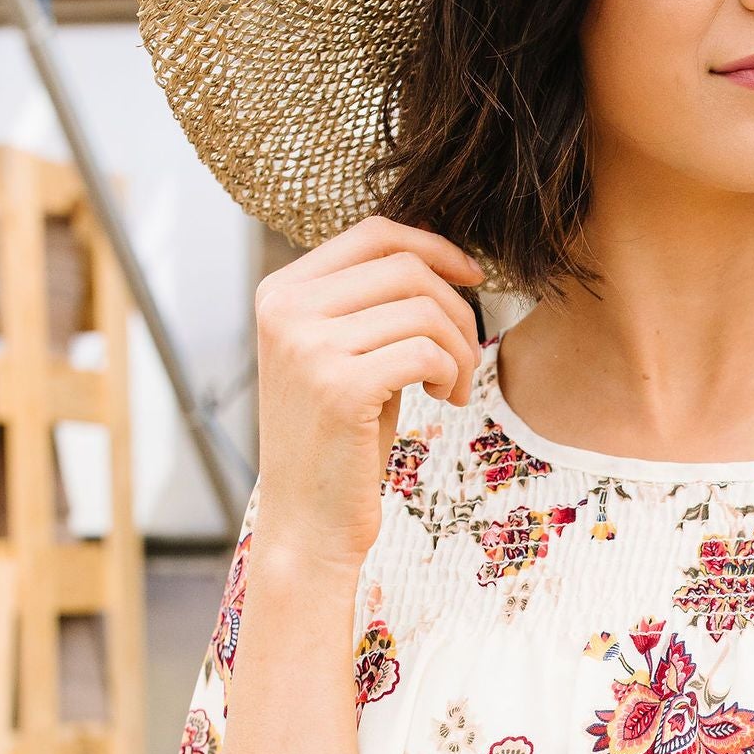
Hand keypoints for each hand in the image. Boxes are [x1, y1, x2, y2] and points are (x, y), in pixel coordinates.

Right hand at [253, 218, 483, 572]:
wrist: (308, 520)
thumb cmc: (338, 438)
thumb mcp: (342, 353)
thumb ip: (369, 302)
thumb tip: (439, 254)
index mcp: (281, 292)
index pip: (373, 234)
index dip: (435, 247)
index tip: (472, 278)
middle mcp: (286, 309)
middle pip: (407, 268)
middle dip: (456, 310)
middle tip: (464, 358)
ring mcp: (307, 345)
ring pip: (424, 309)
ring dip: (459, 349)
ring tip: (453, 386)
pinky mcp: (338, 385)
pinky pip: (427, 352)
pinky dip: (452, 374)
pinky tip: (443, 401)